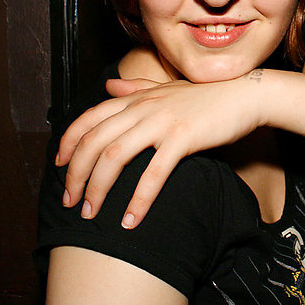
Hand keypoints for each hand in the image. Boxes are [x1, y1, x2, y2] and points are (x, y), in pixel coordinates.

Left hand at [56, 75, 261, 228]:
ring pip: (115, 155)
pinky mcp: (183, 138)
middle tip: (70, 202)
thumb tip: (109, 84)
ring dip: (98, 188)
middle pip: (95, 141)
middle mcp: (144, 107)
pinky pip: (154, 173)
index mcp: (138, 98)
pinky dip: (139, 199)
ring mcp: (162, 122)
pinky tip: (131, 220)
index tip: (58, 166)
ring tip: (91, 214)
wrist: (246, 95)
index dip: (68, 143)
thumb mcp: (167, 88)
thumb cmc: (209, 95)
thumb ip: (136, 88)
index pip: (89, 118)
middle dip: (75, 174)